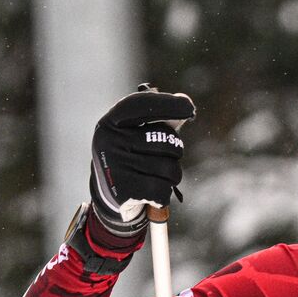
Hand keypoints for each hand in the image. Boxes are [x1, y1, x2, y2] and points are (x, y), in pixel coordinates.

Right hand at [89, 86, 195, 232]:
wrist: (111, 194)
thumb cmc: (133, 156)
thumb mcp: (139, 133)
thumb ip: (163, 118)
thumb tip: (185, 102)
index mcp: (111, 123)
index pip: (140, 105)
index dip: (168, 104)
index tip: (188, 107)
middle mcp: (109, 141)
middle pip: (165, 140)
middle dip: (174, 151)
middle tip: (164, 158)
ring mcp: (115, 166)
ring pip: (169, 168)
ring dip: (172, 175)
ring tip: (157, 176)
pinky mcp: (123, 191)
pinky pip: (162, 189)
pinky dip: (164, 193)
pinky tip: (153, 192)